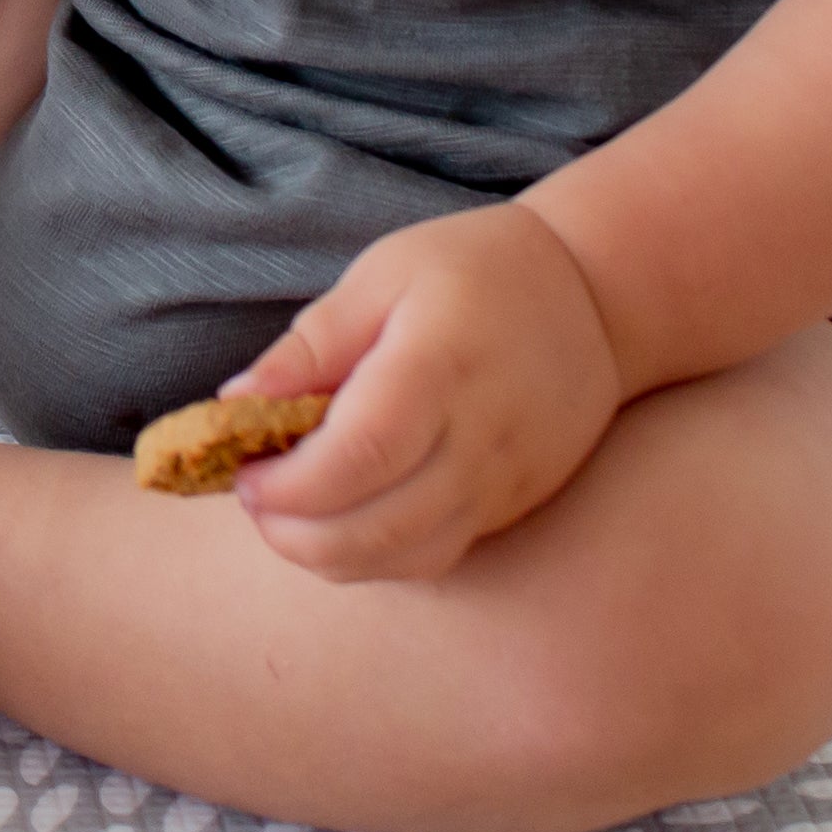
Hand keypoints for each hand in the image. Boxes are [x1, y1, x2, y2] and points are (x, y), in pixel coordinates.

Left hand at [226, 205, 625, 582]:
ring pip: (404, 557)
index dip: (289, 482)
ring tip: (285, 511)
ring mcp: (501, 484)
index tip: (242, 470)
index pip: (360, 454)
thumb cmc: (475, 273)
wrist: (596, 300)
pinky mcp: (510, 510)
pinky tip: (338, 521)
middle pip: (378, 525)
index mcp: (440, 367)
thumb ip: (313, 344)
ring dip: (325, 553)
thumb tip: (236, 402)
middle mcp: (479, 439)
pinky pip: (434, 558)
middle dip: (292, 530)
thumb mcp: (384, 276)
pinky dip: (372, 557)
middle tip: (250, 493)